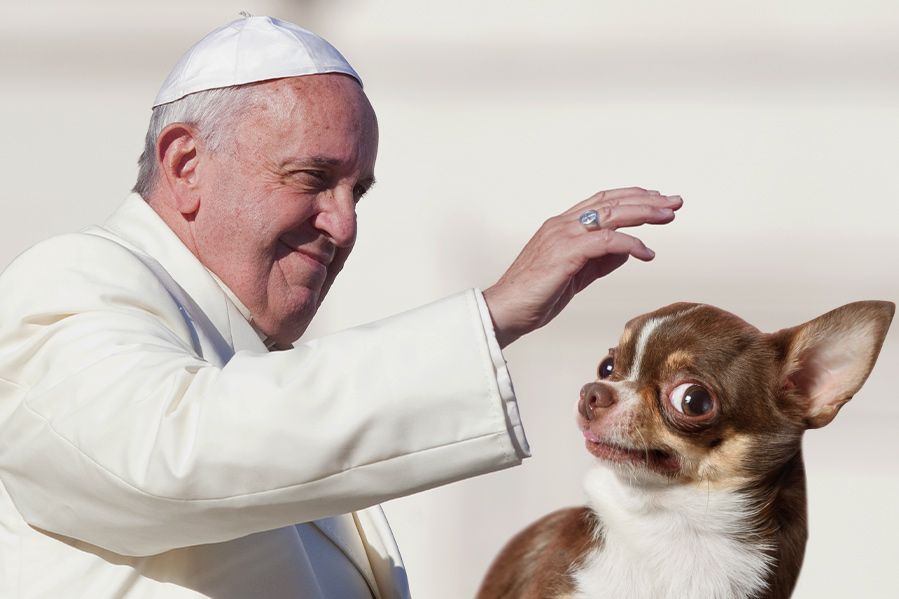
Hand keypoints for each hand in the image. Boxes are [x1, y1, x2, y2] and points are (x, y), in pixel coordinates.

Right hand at [483, 187, 681, 347]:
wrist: (506, 310)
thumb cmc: (536, 296)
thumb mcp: (575, 275)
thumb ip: (599, 260)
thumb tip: (627, 250)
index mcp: (562, 225)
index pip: (602, 201)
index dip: (632, 197)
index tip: (657, 200)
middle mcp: (562, 224)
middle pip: (612, 202)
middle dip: (646, 199)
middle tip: (674, 202)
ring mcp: (563, 236)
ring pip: (611, 215)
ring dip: (644, 213)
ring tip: (668, 216)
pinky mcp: (566, 253)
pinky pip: (607, 242)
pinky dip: (631, 245)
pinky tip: (647, 253)